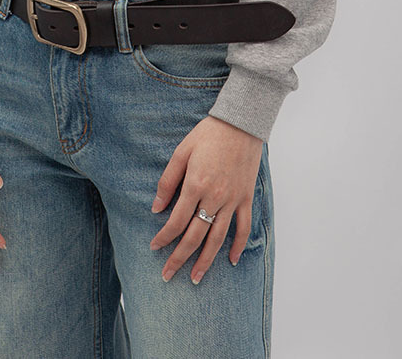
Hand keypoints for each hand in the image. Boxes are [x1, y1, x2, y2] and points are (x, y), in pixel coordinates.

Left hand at [149, 116, 262, 283]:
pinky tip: (232, 260)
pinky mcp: (246, 198)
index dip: (164, 237)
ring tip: (195, 278)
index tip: (154, 247)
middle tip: (168, 275)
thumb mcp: (181, 151)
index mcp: (195, 185)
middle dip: (179, 258)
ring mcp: (232, 200)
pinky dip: (238, 245)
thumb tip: (156, 208)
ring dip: (205, 260)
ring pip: (217, 238)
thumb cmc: (208, 134)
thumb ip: (167, 181)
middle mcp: (214, 197)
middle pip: (194, 236)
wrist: (240, 123)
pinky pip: (243, 227)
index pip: (176, 221)